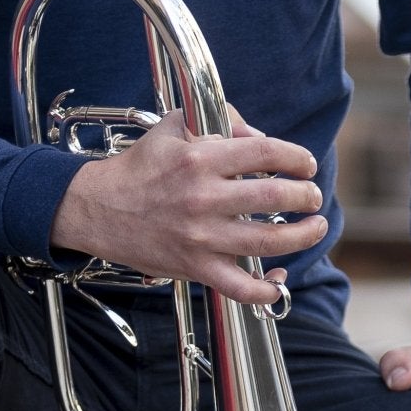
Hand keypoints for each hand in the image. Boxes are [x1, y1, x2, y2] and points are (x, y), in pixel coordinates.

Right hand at [48, 106, 328, 304]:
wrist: (97, 208)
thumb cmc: (138, 167)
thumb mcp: (174, 127)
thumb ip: (219, 120)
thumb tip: (259, 135)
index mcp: (201, 159)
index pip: (268, 153)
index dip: (297, 158)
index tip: (305, 165)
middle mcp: (203, 198)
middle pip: (276, 197)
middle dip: (306, 196)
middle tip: (311, 197)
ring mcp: (200, 236)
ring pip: (268, 241)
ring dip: (303, 235)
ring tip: (314, 227)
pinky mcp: (193, 266)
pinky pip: (237, 287)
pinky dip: (264, 290)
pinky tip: (278, 281)